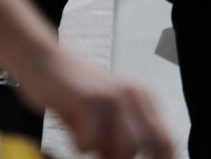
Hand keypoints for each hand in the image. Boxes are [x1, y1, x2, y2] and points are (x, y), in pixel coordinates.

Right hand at [23, 49, 172, 158]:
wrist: (43, 60)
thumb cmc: (72, 91)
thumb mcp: (103, 115)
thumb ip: (117, 139)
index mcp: (143, 98)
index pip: (167, 140)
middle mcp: (135, 95)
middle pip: (156, 144)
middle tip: (103, 156)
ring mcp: (114, 96)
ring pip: (127, 148)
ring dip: (105, 155)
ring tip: (87, 144)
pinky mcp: (90, 99)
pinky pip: (91, 142)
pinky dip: (81, 146)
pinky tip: (74, 134)